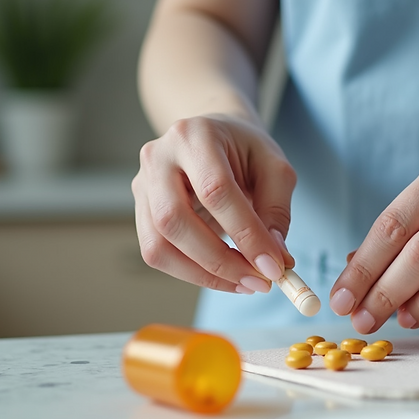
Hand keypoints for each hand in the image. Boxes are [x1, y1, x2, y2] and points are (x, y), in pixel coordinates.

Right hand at [132, 114, 294, 293]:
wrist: (214, 137)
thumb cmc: (246, 152)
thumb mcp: (275, 169)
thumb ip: (277, 211)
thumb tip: (275, 259)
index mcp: (195, 135)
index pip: (215, 190)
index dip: (245, 233)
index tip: (273, 267)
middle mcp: (158, 157)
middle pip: (175, 220)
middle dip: (220, 261)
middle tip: (259, 281)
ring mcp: (143, 185)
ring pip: (159, 245)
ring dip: (203, 274)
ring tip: (244, 282)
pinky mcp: (141, 210)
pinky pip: (157, 253)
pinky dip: (192, 273)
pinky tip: (224, 276)